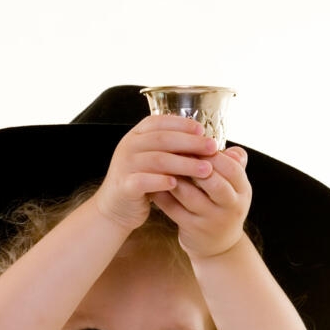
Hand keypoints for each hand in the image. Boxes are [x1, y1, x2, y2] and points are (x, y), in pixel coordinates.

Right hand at [93, 115, 219, 231]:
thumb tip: (206, 142)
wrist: (116, 207)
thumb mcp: (155, 160)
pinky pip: (143, 181)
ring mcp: (124, 166)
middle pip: (162, 139)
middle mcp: (128, 146)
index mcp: (136, 136)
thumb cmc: (142, 181)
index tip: (203, 129)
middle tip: (212, 147)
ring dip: (184, 164)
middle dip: (190, 142)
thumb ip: (173, 150)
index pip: (159, 122)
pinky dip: (160, 181)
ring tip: (206, 170)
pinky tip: (176, 184)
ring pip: (157, 160)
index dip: (181, 124)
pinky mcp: (124, 186)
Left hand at [151, 145, 251, 259]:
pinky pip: (173, 208)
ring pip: (188, 194)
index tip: (196, 141)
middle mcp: (231, 206)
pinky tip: (153, 181)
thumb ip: (231, 164)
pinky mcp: (193, 230)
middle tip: (175, 149)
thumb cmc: (222, 205)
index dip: (213, 153)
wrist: (219, 245)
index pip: (231, 167)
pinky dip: (162, 193)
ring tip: (160, 161)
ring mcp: (212, 220)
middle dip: (192, 163)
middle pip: (212, 181)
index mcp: (243, 191)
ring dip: (173, 176)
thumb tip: (223, 142)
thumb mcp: (234, 187)